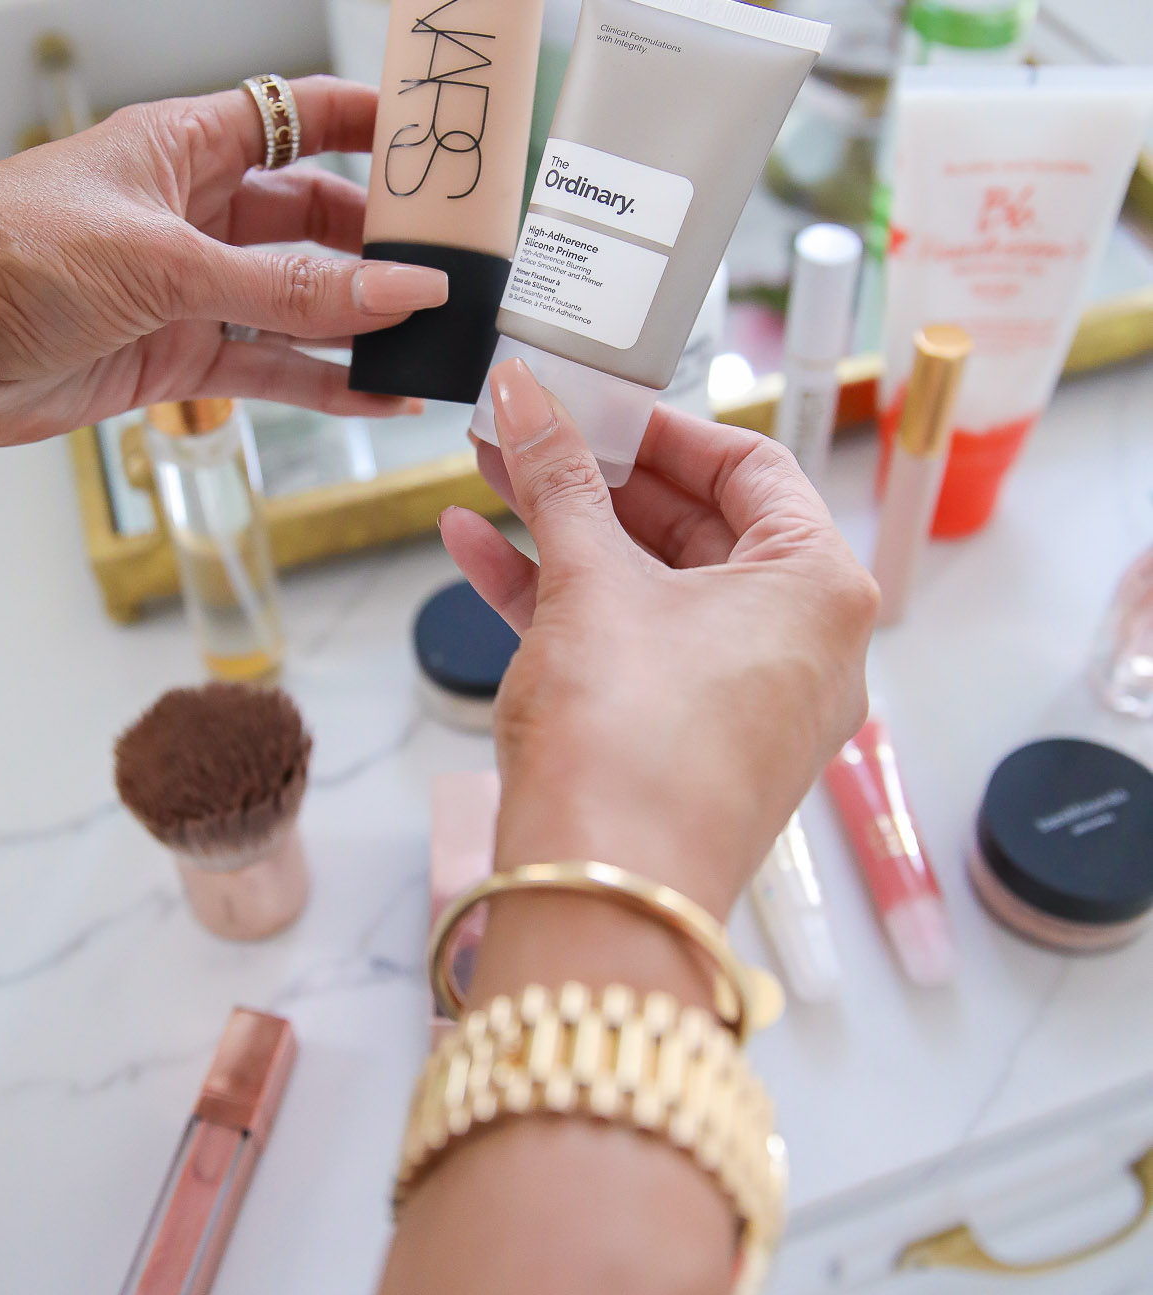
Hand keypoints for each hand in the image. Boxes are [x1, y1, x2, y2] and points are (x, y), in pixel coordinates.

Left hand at [0, 79, 444, 471]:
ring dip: (365, 322)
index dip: (376, 125)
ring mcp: (186, 287)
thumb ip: (292, 286)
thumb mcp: (167, 259)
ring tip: (443, 340)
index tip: (450, 145)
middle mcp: (194, 210)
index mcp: (186, 144)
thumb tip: (403, 290)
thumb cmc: (8, 250)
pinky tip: (384, 398)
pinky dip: (326, 384)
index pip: (304, 116)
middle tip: (465, 266)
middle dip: (386, 242)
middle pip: (316, 218)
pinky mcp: (173, 358)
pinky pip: (270, 368)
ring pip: (301, 301)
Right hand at [441, 358, 875, 963]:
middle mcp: (801, 643)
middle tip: (524, 427)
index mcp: (819, 588)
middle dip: (597, 474)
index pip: (750, 466)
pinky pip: (629, 645)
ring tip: (483, 472)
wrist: (603, 898)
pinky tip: (475, 548)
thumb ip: (556, 479)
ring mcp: (745, 698)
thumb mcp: (588, 584)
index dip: (660, 426)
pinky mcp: (685, 741)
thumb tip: (524, 396)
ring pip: (651, 586)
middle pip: (696, 524)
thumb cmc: (629, 745)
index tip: (588, 398)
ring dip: (565, 530)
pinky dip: (562, 599)